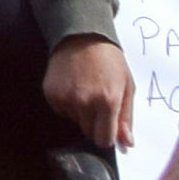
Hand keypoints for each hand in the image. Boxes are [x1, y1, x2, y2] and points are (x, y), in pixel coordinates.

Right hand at [40, 35, 134, 152]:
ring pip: (74, 121)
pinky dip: (67, 104)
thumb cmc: (109, 60)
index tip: (107, 128)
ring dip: (80, 112)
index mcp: (108, 101)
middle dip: (94, 124)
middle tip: (97, 102)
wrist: (82, 36)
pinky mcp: (51, 94)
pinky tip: (72, 86)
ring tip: (85, 90)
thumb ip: (126, 118)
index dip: (106, 136)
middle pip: (88, 132)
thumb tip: (126, 143)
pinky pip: (61, 111)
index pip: (103, 139)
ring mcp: (66, 98)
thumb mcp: (127, 86)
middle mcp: (85, 102)